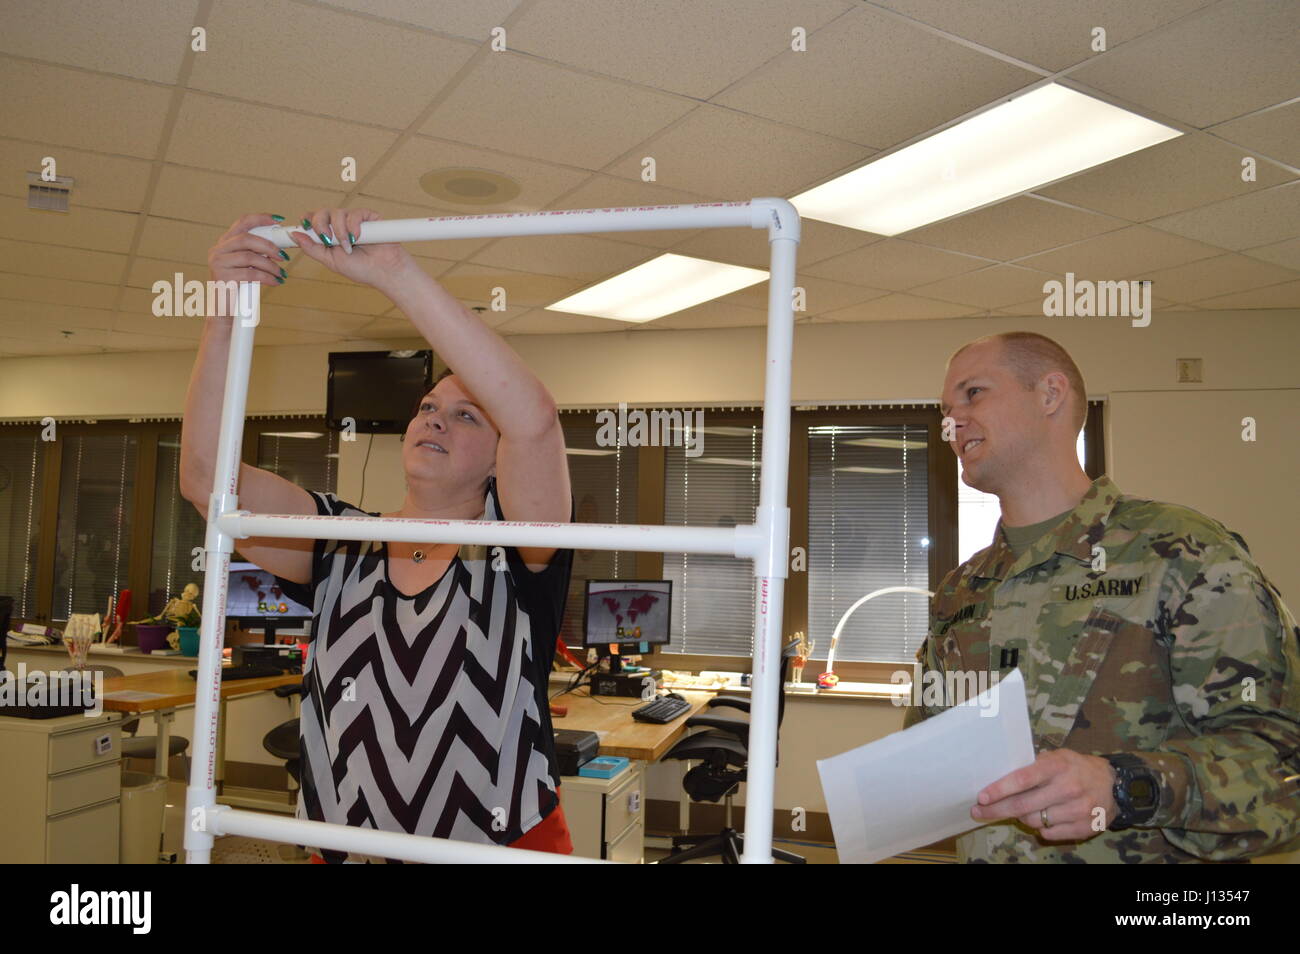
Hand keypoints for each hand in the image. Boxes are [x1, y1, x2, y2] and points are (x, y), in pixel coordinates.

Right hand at [208, 212, 289, 288]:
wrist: (225, 309)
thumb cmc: (240, 286)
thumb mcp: (248, 265)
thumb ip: (257, 252)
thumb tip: (280, 244)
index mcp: (225, 242)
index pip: (242, 222)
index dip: (261, 218)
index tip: (279, 220)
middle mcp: (218, 249)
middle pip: (246, 239)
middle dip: (269, 246)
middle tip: (284, 256)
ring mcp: (218, 262)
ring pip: (249, 257)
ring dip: (270, 265)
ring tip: (281, 273)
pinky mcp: (222, 277)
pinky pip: (250, 274)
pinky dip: (267, 277)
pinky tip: (276, 282)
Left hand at [291, 207, 416, 292]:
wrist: (384, 272)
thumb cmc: (360, 270)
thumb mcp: (331, 261)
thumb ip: (312, 249)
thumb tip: (295, 235)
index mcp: (330, 235)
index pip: (313, 219)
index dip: (307, 219)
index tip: (304, 225)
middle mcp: (340, 226)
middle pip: (322, 212)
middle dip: (321, 224)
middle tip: (326, 238)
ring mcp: (355, 221)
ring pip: (338, 212)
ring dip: (340, 230)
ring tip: (349, 245)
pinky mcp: (369, 217)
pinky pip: (356, 213)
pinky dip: (354, 225)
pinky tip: (357, 237)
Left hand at [970, 748, 1118, 840]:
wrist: (1114, 784)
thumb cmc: (1076, 767)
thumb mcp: (1057, 757)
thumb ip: (1033, 766)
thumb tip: (999, 777)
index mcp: (1058, 766)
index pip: (1023, 779)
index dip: (1000, 789)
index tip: (982, 796)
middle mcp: (1068, 788)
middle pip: (1024, 805)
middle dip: (997, 810)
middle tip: (979, 811)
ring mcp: (1078, 810)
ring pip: (1034, 821)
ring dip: (1021, 817)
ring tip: (1019, 810)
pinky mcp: (1085, 828)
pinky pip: (1049, 833)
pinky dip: (1041, 828)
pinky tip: (1041, 818)